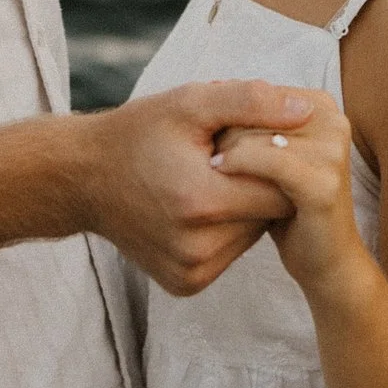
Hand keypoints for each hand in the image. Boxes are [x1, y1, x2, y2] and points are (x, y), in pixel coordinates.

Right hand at [78, 81, 314, 294]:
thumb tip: (304, 110)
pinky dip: (223, 230)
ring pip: (251, 237)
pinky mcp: (185, 284)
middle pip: (267, 216)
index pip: (280, 188)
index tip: (250, 142)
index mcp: (201, 202)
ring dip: (242, 209)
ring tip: (210, 181)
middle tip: (225, 159)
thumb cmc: (138, 135)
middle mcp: (197, 248)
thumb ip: (250, 103)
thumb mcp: (190, 103)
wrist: (83, 179)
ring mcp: (190, 272)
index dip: (273, 160)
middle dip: (258, 185)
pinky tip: (198, 207)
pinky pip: (229, 254)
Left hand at [212, 91, 364, 303]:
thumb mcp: (268, 155)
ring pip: (256, 134)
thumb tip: (213, 89)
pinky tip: (217, 172)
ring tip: (216, 171)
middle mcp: (332, 121)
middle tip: (213, 162)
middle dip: (225, 134)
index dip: (227, 115)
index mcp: (320, 106)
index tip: (213, 140)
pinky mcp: (322, 184)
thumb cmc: (288, 205)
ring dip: (227, 151)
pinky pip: (268, 160)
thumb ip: (251, 122)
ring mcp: (332, 151)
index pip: (257, 93)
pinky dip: (237, 163)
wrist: (327, 260)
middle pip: (255, 110)